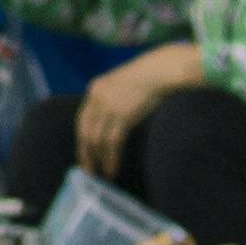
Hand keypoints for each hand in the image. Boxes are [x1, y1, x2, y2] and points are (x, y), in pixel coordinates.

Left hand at [76, 39, 204, 170]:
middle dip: (86, 154)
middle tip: (89, 171)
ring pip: (98, 140)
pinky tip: (113, 168)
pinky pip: (112, 142)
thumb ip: (111, 101)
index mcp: (94, 90)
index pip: (82, 121)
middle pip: (85, 132)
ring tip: (103, 174)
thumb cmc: (148, 77)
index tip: (84, 155)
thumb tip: (109, 124)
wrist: (163, 70)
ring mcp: (109, 106)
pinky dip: (111, 158)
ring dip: (99, 160)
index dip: (82, 140)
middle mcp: (97, 98)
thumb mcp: (121, 85)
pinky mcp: (124, 115)